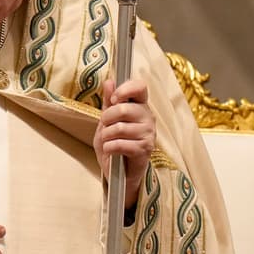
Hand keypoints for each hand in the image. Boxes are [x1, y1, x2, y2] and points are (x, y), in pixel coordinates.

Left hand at [93, 78, 155, 208]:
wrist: (119, 173)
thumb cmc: (114, 143)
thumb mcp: (107, 121)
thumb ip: (109, 101)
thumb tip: (109, 81)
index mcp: (140, 106)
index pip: (140, 86)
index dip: (125, 89)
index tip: (113, 99)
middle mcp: (148, 117)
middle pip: (124, 108)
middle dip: (106, 118)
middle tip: (105, 126)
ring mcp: (148, 134)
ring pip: (119, 128)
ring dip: (106, 136)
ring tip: (107, 141)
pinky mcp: (145, 150)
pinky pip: (121, 144)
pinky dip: (109, 148)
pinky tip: (110, 150)